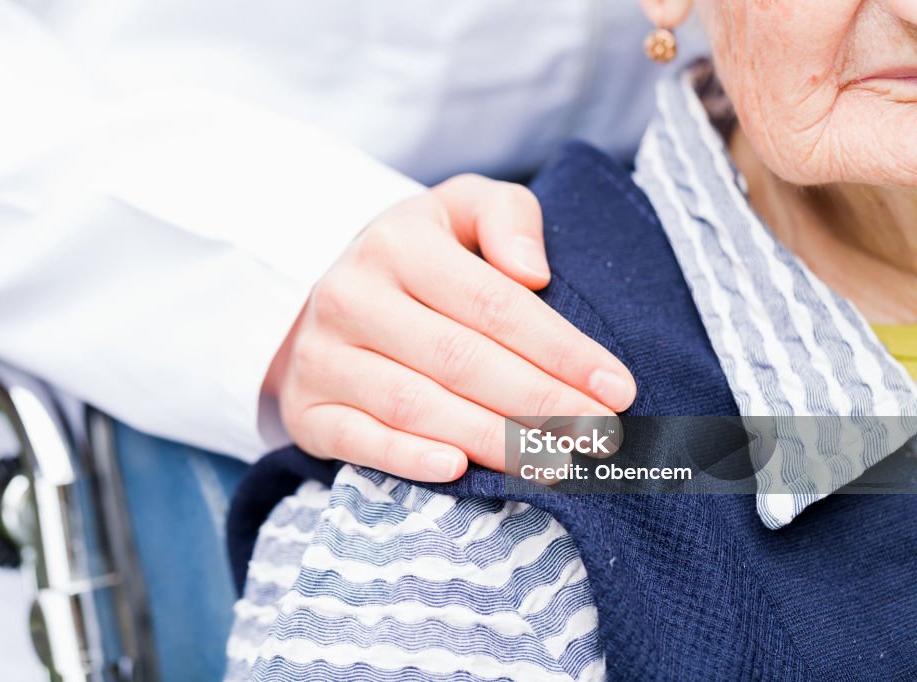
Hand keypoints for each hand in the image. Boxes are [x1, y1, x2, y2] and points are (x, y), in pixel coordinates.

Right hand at [264, 174, 635, 480]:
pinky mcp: (305, 407)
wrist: (335, 295)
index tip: (617, 389)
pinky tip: (459, 471)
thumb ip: (507, 217)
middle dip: (539, 404)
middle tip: (599, 437)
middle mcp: (350, 296)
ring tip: (555, 463)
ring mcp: (321, 356)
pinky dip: (407, 460)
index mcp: (397, 242)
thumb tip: (534, 270)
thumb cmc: (420, 255)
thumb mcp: (461, 210)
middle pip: (460, 359)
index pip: (493, 303)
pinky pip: (357, 439)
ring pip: (414, 405)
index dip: (560, 350)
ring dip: (491, 441)